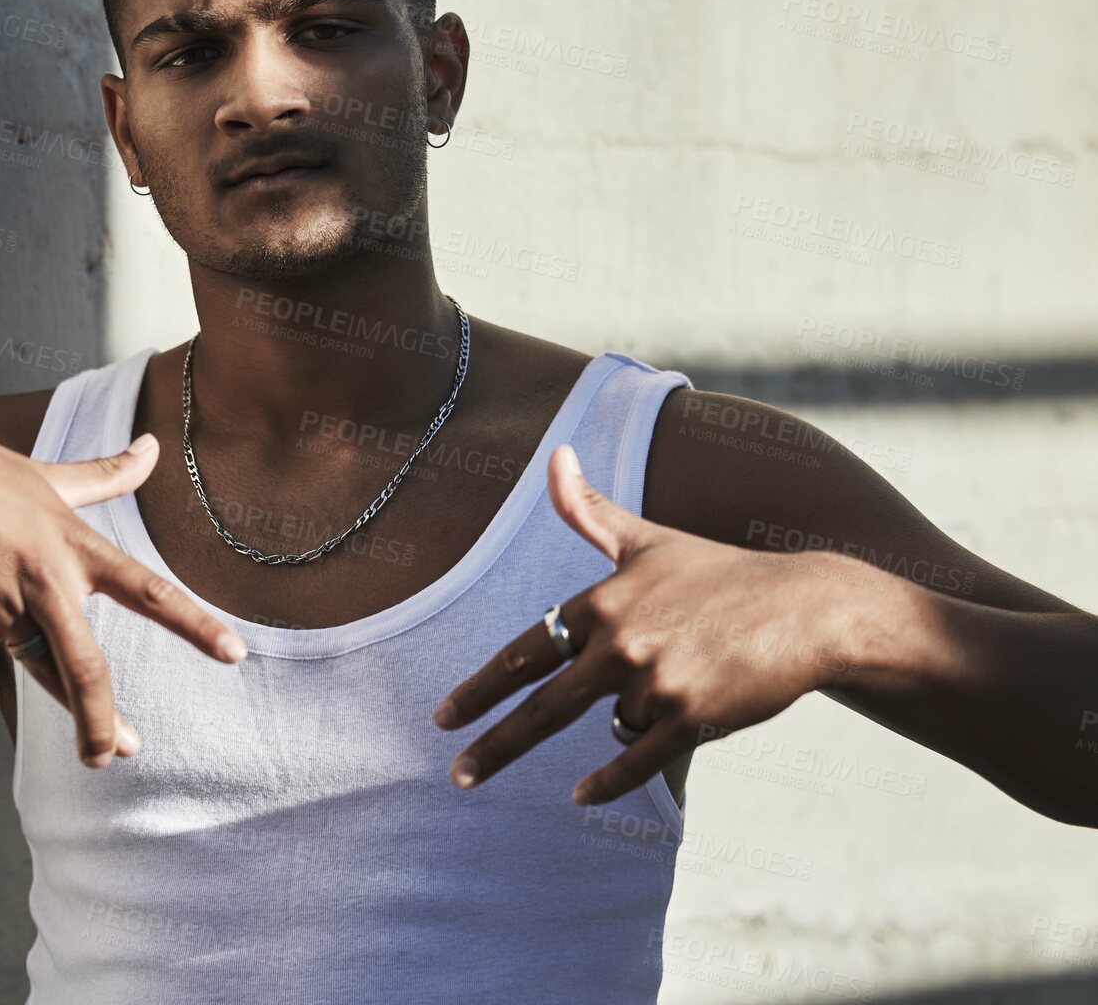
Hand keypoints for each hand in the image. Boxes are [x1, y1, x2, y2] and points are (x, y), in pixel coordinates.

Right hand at [0, 400, 245, 777]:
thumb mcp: (49, 473)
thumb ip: (106, 474)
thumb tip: (153, 445)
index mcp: (74, 543)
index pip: (148, 589)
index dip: (194, 622)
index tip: (235, 653)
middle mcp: (44, 574)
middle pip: (89, 657)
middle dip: (107, 713)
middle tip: (126, 751)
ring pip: (40, 671)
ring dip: (69, 720)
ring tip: (94, 760)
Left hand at [433, 443, 866, 804]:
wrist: (806, 609)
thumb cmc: (721, 573)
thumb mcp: (648, 538)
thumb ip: (589, 510)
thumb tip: (556, 455)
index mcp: (602, 601)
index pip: (524, 652)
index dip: (479, 688)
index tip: (444, 717)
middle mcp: (620, 641)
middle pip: (542, 707)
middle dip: (494, 745)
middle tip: (457, 775)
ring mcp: (656, 681)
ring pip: (610, 724)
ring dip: (630, 719)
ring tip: (680, 681)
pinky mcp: (692, 717)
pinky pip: (635, 760)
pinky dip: (608, 781)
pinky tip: (581, 796)